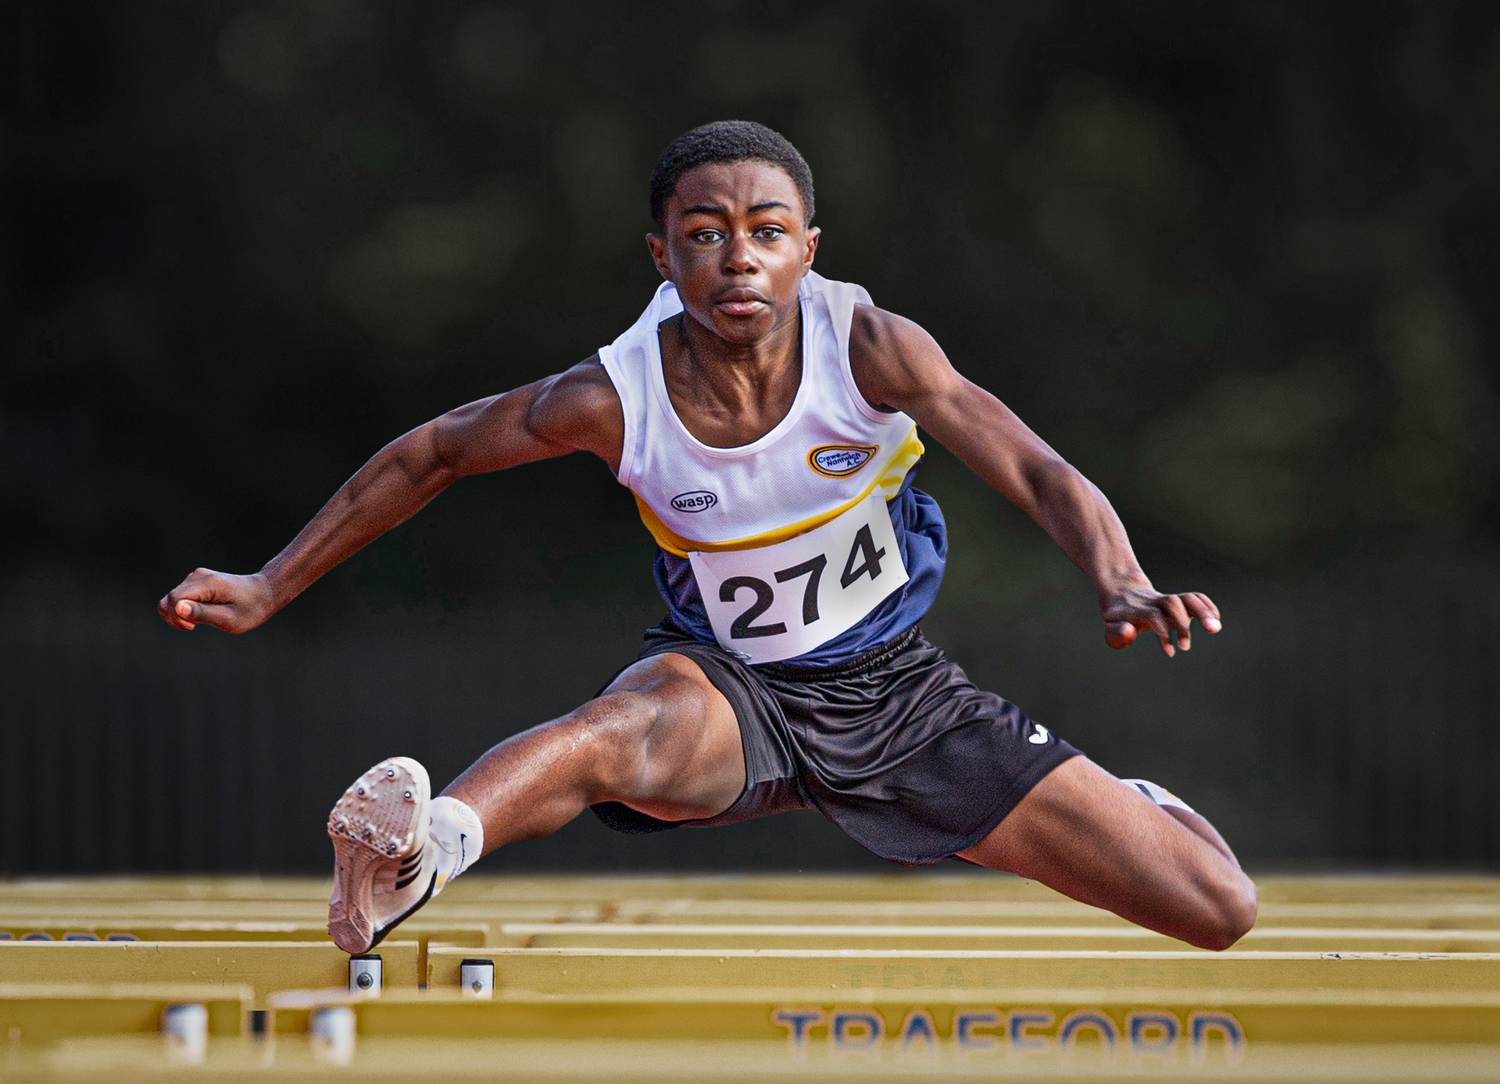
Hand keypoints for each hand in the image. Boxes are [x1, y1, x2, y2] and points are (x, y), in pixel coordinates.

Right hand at [158, 568, 275, 633]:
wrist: (264, 593)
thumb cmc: (251, 609)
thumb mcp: (229, 619)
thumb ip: (202, 613)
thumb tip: (178, 608)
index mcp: (207, 584)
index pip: (174, 599)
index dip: (176, 617)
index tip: (192, 628)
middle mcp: (198, 576)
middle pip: (169, 598)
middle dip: (175, 617)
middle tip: (193, 627)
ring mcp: (196, 577)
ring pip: (172, 598)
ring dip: (178, 614)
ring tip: (197, 623)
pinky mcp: (197, 581)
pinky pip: (179, 597)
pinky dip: (183, 609)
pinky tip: (199, 615)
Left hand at [1100, 584, 1220, 657]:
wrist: (1122, 590)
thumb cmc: (1116, 615)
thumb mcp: (1110, 625)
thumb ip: (1117, 632)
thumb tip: (1130, 632)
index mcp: (1137, 610)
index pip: (1153, 616)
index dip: (1163, 633)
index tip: (1170, 652)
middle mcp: (1154, 602)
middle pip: (1172, 602)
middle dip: (1183, 623)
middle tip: (1187, 647)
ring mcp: (1167, 599)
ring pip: (1187, 598)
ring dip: (1203, 612)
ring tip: (1215, 629)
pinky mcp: (1177, 600)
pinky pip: (1195, 598)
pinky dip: (1207, 607)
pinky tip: (1214, 620)